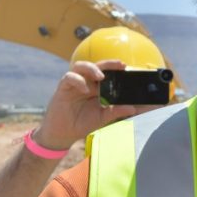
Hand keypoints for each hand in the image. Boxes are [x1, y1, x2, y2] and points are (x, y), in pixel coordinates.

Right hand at [31, 60, 147, 150]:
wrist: (64, 133)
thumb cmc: (84, 122)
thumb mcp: (103, 117)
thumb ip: (116, 111)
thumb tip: (133, 109)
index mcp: (98, 88)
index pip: (108, 73)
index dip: (117, 69)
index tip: (128, 69)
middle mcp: (87, 82)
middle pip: (97, 66)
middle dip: (109, 64)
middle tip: (121, 65)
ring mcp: (75, 84)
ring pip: (81, 66)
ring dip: (91, 68)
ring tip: (101, 76)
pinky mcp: (63, 88)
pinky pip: (69, 77)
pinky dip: (77, 80)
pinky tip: (84, 90)